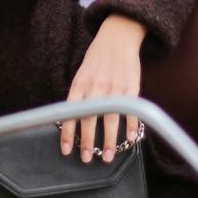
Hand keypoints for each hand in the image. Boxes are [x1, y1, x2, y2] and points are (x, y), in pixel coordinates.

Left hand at [61, 14, 145, 163]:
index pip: (70, 113)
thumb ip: (78, 97)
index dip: (67, 133)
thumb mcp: (81, 76)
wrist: (117, 38)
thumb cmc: (96, 61)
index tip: (66, 151)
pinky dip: (131, 125)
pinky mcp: (130, 86)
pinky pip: (130, 109)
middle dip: (87, 141)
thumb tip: (71, 123)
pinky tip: (129, 139)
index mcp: (80, 85)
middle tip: (86, 158)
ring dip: (108, 139)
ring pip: (110, 117)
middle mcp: (95, 87)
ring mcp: (114, 87)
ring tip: (107, 156)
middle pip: (89, 118)